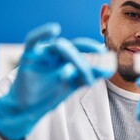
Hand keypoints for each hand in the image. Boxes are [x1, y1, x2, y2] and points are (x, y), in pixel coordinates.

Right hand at [0, 23, 113, 139]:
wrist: (28, 109)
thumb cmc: (50, 94)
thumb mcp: (74, 83)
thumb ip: (91, 74)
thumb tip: (110, 68)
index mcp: (67, 56)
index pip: (82, 47)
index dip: (93, 47)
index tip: (105, 53)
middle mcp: (55, 52)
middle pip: (73, 47)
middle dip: (85, 58)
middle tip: (90, 75)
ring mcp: (43, 53)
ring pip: (59, 46)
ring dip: (72, 58)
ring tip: (73, 77)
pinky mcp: (29, 55)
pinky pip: (33, 40)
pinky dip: (42, 33)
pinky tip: (54, 29)